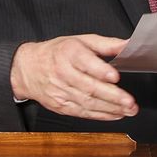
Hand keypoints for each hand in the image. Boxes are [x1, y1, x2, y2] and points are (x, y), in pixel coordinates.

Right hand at [9, 34, 136, 120]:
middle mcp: (63, 72)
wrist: (27, 68)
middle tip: (129, 101)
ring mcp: (60, 91)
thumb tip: (129, 45)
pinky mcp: (59, 105)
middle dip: (112, 96)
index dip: (100, 71)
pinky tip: (115, 115)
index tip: (115, 76)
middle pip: (89, 87)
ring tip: (128, 110)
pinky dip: (100, 115)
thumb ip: (106, 44)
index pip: (85, 62)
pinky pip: (82, 112)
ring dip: (110, 108)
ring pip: (87, 102)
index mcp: (68, 52)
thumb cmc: (56, 53)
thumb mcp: (80, 41)